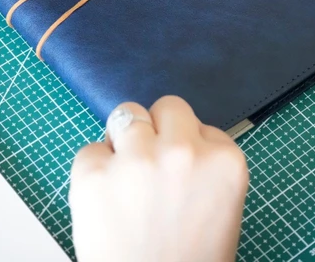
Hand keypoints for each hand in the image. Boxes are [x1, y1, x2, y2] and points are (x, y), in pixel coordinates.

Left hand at [69, 96, 247, 261]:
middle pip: (167, 107)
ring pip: (126, 114)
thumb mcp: (222, 208)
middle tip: (152, 165)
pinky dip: (93, 170)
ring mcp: (137, 159)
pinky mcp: (94, 173)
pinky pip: (90, 149)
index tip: (180, 171)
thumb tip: (175, 136)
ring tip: (126, 179)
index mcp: (224, 162)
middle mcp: (183, 151)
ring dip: (124, 141)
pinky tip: (104, 199)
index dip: (187, 146)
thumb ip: (205, 165)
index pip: (201, 124)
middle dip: (159, 130)